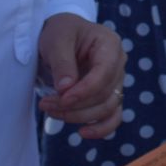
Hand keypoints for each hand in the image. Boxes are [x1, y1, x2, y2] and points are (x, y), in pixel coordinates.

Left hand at [37, 13, 126, 137]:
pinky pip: (113, 117)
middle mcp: (118, 64)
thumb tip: (66, 89)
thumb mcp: (57, 40)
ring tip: (52, 112)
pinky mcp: (109, 95)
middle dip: (75, 105)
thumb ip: (62, 63)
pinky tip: (82, 133)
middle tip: (46, 104)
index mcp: (110, 45)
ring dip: (80, 116)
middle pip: (105, 94)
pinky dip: (101, 129)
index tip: (61, 98)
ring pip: (107, 108)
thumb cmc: (61, 32)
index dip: (84, 90)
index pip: (104, 73)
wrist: (62, 35)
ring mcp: (116, 81)